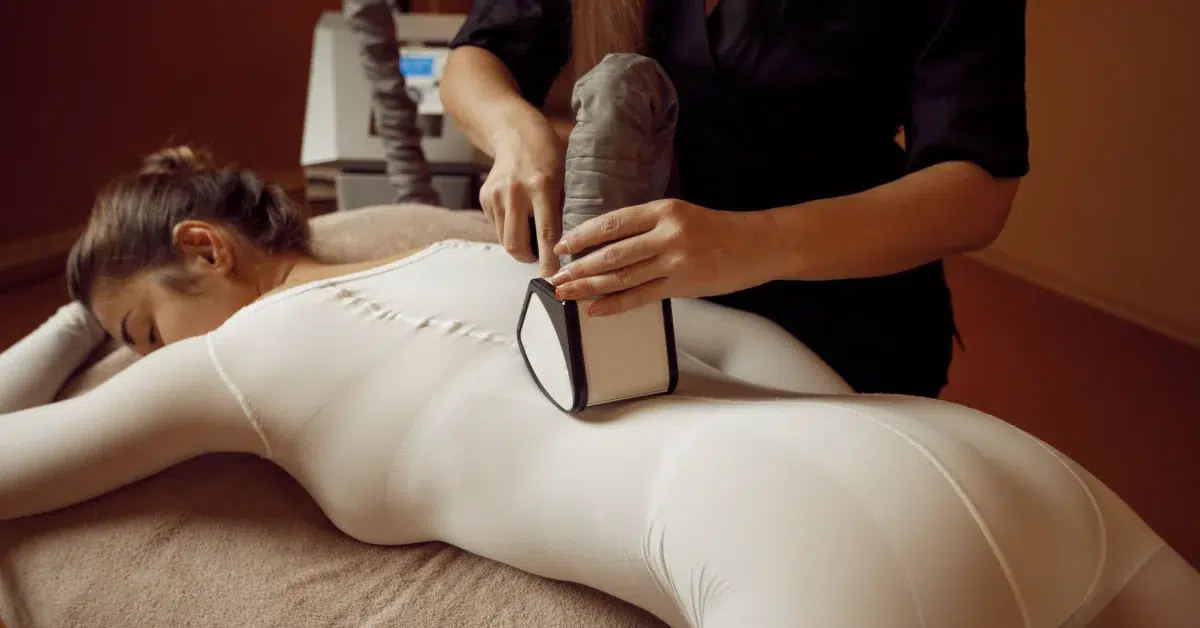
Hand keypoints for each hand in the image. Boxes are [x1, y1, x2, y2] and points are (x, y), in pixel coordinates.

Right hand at [480, 110, 564, 276]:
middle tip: (540, 258)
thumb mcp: (567, 176)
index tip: (553, 279)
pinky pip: (497, 226)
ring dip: (519, 244)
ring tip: (532, 232)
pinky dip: (509, 229)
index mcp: (542, 186)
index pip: (547, 233)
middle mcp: (515, 191)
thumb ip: (567, 207)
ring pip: (505, 239)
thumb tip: (575, 245)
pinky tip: (520, 213)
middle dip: (528, 259)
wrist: (515, 133)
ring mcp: (496, 194)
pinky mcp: (485, 197)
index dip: (549, 261)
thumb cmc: (548, 154)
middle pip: (515, 244)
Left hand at [549, 199, 779, 315]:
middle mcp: (666, 233)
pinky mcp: (683, 285)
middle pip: (611, 252)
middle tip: (556, 277)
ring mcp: (675, 261)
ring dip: (589, 287)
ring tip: (566, 294)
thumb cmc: (719, 231)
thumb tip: (607, 246)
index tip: (562, 246)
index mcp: (663, 210)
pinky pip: (640, 297)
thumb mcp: (681, 216)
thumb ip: (648, 228)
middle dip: (579, 267)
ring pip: (621, 276)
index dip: (582, 236)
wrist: (759, 245)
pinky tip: (594, 309)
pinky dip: (614, 305)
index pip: (612, 223)